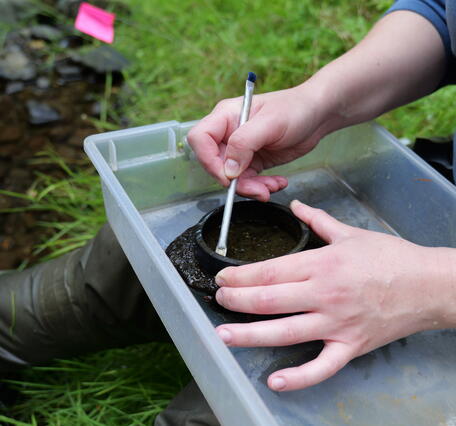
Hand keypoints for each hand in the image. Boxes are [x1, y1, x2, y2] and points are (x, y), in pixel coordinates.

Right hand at [187, 87, 334, 200]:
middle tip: (259, 189)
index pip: (200, 139)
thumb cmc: (295, 108)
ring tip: (272, 187)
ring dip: (251, 188)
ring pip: (232, 177)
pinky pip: (248, 180)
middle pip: (216, 164)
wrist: (317, 115)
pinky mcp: (252, 161)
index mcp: (226, 116)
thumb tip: (228, 170)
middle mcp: (228, 133)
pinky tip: (278, 183)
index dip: (208, 160)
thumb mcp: (270, 123)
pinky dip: (261, 187)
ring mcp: (240, 149)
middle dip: (236, 181)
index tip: (227, 177)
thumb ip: (244, 143)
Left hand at [214, 200, 453, 390]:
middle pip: (269, 301)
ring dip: (250, 335)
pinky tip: (275, 381)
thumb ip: (317, 219)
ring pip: (285, 333)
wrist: (429, 284)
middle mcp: (324, 295)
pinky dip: (298, 377)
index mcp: (322, 264)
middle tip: (218, 300)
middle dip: (237, 301)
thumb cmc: (390, 258)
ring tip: (224, 335)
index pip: (270, 271)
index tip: (223, 278)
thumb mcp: (350, 233)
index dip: (240, 276)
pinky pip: (321, 367)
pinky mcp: (351, 346)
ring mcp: (336, 324)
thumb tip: (296, 204)